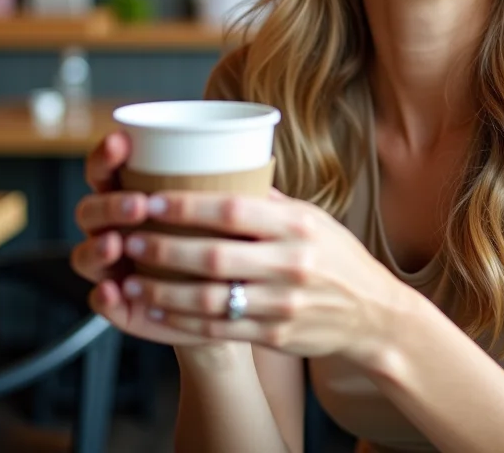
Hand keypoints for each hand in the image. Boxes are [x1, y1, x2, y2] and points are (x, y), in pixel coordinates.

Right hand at [69, 132, 223, 348]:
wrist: (236, 301)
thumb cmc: (232, 243)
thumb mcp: (232, 211)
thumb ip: (227, 187)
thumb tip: (250, 152)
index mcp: (133, 197)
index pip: (107, 171)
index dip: (106, 156)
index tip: (120, 142)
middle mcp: (115, 230)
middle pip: (90, 211)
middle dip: (109, 205)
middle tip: (138, 204)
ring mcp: (115, 268)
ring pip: (85, 255)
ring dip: (96, 247)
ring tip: (116, 243)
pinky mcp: (123, 305)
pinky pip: (100, 302)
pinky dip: (103, 297)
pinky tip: (113, 289)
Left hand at [118, 188, 412, 368]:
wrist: (373, 315)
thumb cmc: (337, 257)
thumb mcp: (313, 219)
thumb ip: (269, 201)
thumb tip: (224, 167)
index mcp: (298, 227)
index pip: (234, 211)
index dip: (187, 207)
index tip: (152, 201)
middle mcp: (291, 264)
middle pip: (214, 257)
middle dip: (164, 249)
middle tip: (130, 240)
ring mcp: (283, 304)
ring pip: (210, 299)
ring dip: (163, 290)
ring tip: (130, 279)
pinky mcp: (276, 335)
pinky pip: (219, 329)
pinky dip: (181, 320)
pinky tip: (155, 309)